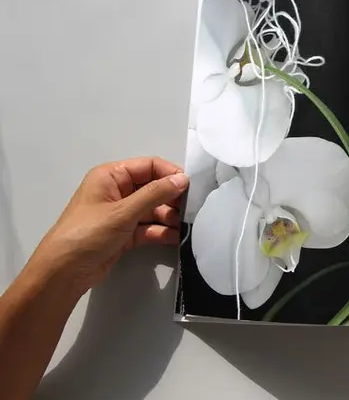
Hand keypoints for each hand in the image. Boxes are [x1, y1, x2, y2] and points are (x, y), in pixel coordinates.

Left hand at [27, 157, 188, 298]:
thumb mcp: (122, 212)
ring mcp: (122, 214)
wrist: (63, 273)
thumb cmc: (88, 234)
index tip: (192, 187)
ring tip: (189, 225)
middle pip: (154, 188)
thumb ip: (155, 194)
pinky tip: (178, 237)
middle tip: (193, 209)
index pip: (149, 166)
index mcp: (111, 176)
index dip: (171, 174)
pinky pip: (150, 228)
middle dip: (173, 198)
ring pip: (154, 210)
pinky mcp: (125, 234)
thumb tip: (183, 180)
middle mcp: (118, 191)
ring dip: (170, 217)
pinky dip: (163, 232)